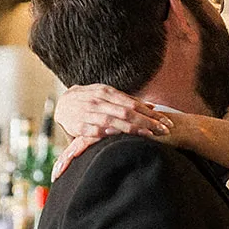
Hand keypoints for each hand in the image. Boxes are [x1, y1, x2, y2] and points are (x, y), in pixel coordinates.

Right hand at [55, 84, 172, 140]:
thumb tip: (152, 105)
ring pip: (114, 121)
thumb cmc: (90, 99)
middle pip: (127, 112)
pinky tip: (120, 136)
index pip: (134, 104)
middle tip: (164, 130)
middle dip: (147, 122)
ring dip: (132, 128)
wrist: (62, 102)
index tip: (167, 122)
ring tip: (149, 135)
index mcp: (108, 92)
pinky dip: (108, 133)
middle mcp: (99, 101)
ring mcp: (89, 113)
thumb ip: (128, 101)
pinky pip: (96, 131)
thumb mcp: (108, 95)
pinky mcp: (79, 126)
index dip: (151, 114)